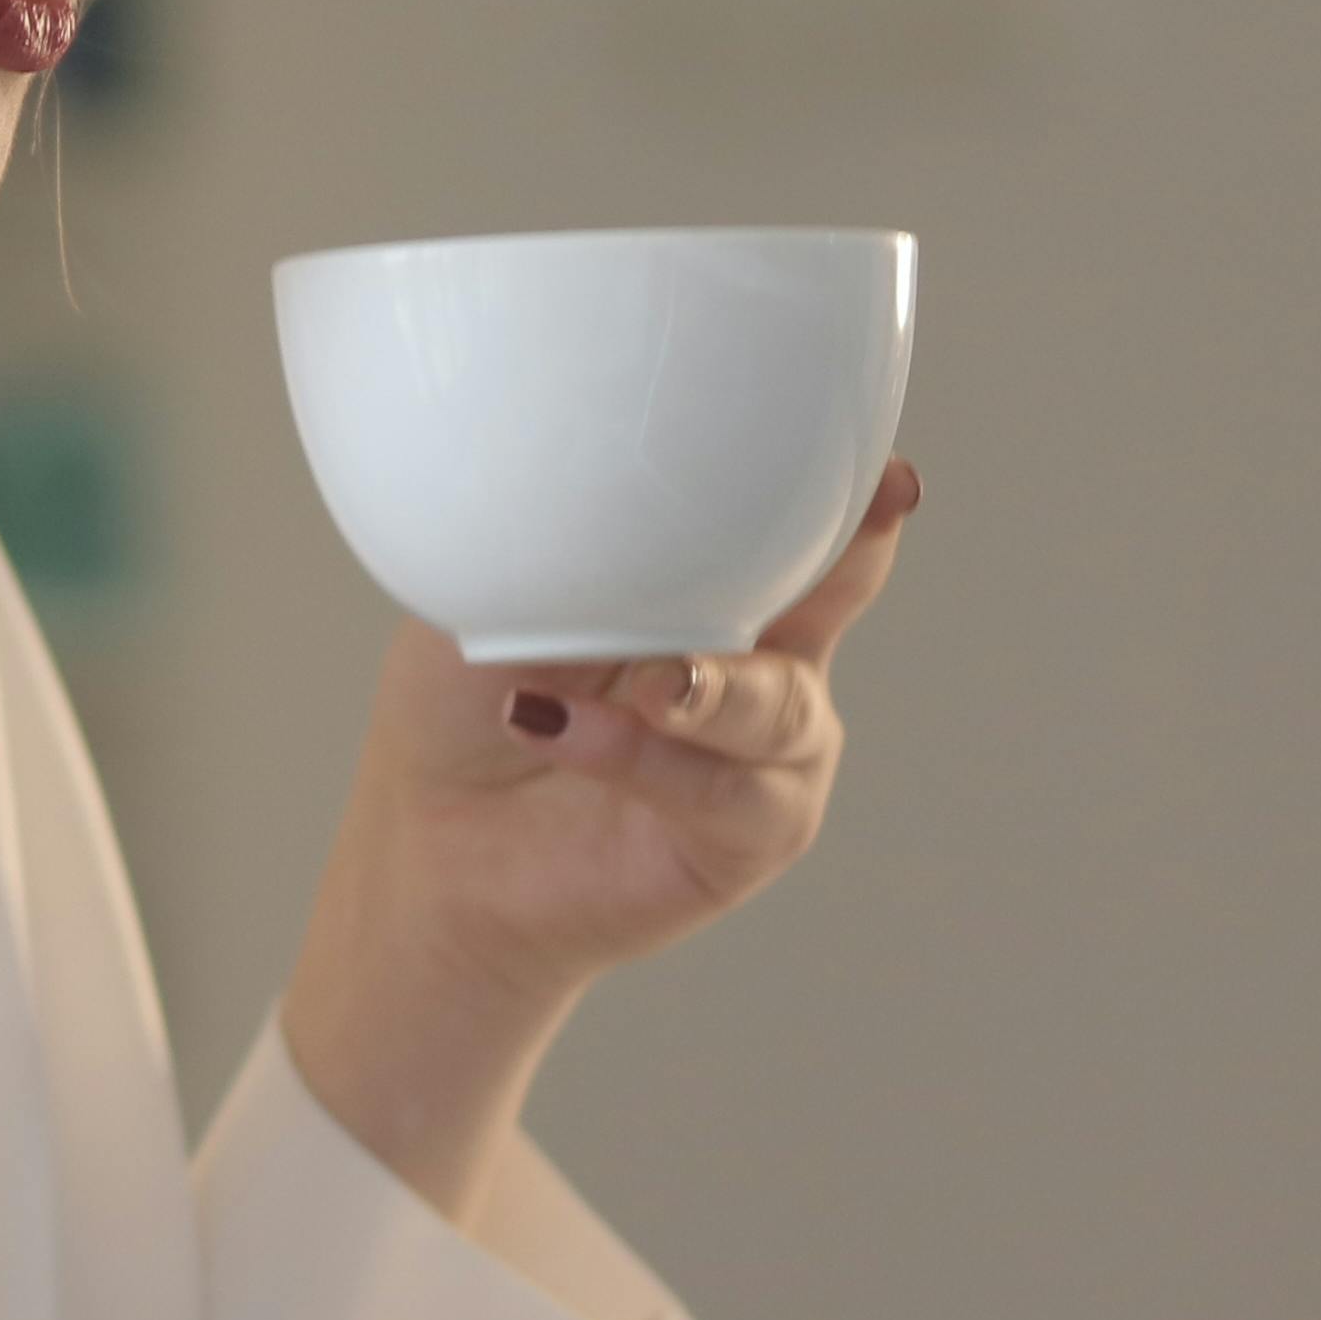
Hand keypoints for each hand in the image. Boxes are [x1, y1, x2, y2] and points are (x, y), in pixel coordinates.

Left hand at [277, 464, 920, 1210]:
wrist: (435, 844)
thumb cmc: (465, 709)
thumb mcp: (497, 599)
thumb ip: (561, 551)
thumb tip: (585, 489)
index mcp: (715, 586)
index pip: (803, 529)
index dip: (852, 500)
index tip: (885, 475)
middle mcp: (760, 660)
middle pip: (836, 599)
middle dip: (841, 567)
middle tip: (794, 545)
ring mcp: (763, 750)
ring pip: (784, 706)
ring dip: (714, 688)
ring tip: (650, 684)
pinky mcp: (748, 834)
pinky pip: (726, 792)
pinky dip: (650, 760)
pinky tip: (570, 732)